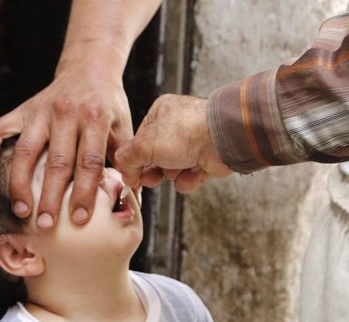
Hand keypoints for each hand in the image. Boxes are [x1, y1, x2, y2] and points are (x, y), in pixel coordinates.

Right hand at [0, 48, 132, 227]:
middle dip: (51, 196)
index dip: (84, 192)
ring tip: (21, 210)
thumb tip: (131, 191)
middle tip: (45, 225)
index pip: (89, 161)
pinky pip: (0, 127)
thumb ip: (127, 156)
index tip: (79, 219)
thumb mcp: (124, 125)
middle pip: (57, 161)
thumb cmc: (108, 105)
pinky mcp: (22, 108)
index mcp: (95, 117)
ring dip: (21, 182)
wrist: (89, 67)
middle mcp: (66, 113)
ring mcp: (40, 110)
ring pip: (26, 150)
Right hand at [113, 94, 231, 192]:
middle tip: (149, 179)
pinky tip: (194, 173)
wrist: (223, 139)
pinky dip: (189, 180)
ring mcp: (192, 143)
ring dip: (172, 174)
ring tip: (178, 169)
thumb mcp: (143, 145)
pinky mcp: (205, 160)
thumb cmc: (186, 132)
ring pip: (171, 170)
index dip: (134, 160)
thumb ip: (126, 159)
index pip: (138, 141)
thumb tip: (125, 173)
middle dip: (152, 172)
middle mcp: (176, 127)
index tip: (131, 173)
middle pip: (154, 158)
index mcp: (160, 114)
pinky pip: (188, 177)